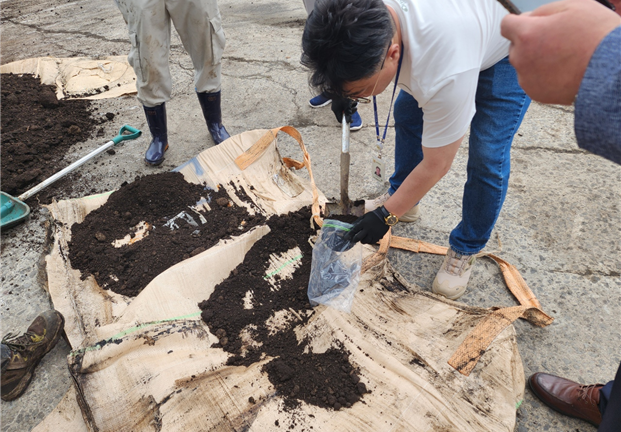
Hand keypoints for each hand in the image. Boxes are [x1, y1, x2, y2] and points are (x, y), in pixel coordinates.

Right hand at [331, 97, 357, 123]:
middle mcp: (336, 108)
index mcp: (336, 110)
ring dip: (351, 107)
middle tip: (355, 109)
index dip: (346, 121)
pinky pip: (346, 105)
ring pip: (346, 109)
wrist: (340, 85)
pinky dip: (350, 104)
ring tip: (354, 103)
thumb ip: (348, 112)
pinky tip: (353, 100)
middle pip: (344, 114)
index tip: (352, 120)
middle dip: (350, 112)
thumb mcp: (347, 104)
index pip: (340, 119)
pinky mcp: (341, 101)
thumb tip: (349, 120)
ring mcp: (338, 104)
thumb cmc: (343, 95)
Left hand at [345, 208, 389, 243]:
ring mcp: (373, 233)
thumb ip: (358, 221)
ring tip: (361, 240)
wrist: (385, 216)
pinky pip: (371, 242)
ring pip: (365, 241)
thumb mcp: (364, 216)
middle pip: (358, 237)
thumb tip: (352, 226)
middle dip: (354, 240)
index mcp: (363, 223)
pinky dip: (368, 241)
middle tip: (352, 241)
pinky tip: (368, 240)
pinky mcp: (378, 236)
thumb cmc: (373, 215)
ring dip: (362, 241)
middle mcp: (367, 229)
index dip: (349, 234)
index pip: (354, 230)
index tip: (346, 238)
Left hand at [501, 0, 620, 104]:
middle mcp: (520, 58)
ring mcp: (526, 78)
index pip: (506, 25)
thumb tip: (527, 18)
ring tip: (561, 57)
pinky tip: (561, 71)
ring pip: (523, 64)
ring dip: (535, 59)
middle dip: (529, 41)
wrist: (609, 71)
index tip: (526, 24)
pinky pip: (532, 80)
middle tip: (555, 41)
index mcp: (527, 34)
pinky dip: (542, 76)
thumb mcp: (573, 7)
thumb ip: (542, 11)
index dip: (517, 22)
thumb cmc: (595, 36)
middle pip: (515, 46)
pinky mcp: (534, 93)